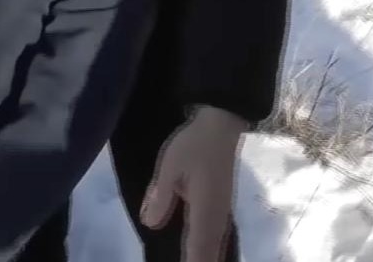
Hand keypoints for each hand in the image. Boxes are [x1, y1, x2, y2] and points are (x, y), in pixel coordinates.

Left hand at [140, 106, 246, 261]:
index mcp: (205, 213)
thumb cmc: (195, 145)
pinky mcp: (221, 208)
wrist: (222, 125)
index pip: (197, 251)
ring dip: (203, 258)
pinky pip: (215, 239)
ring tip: (188, 261)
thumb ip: (160, 197)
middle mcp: (217, 219)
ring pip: (215, 249)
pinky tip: (199, 253)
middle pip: (210, 256)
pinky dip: (207, 251)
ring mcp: (222, 214)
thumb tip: (149, 223)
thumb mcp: (170, 167)